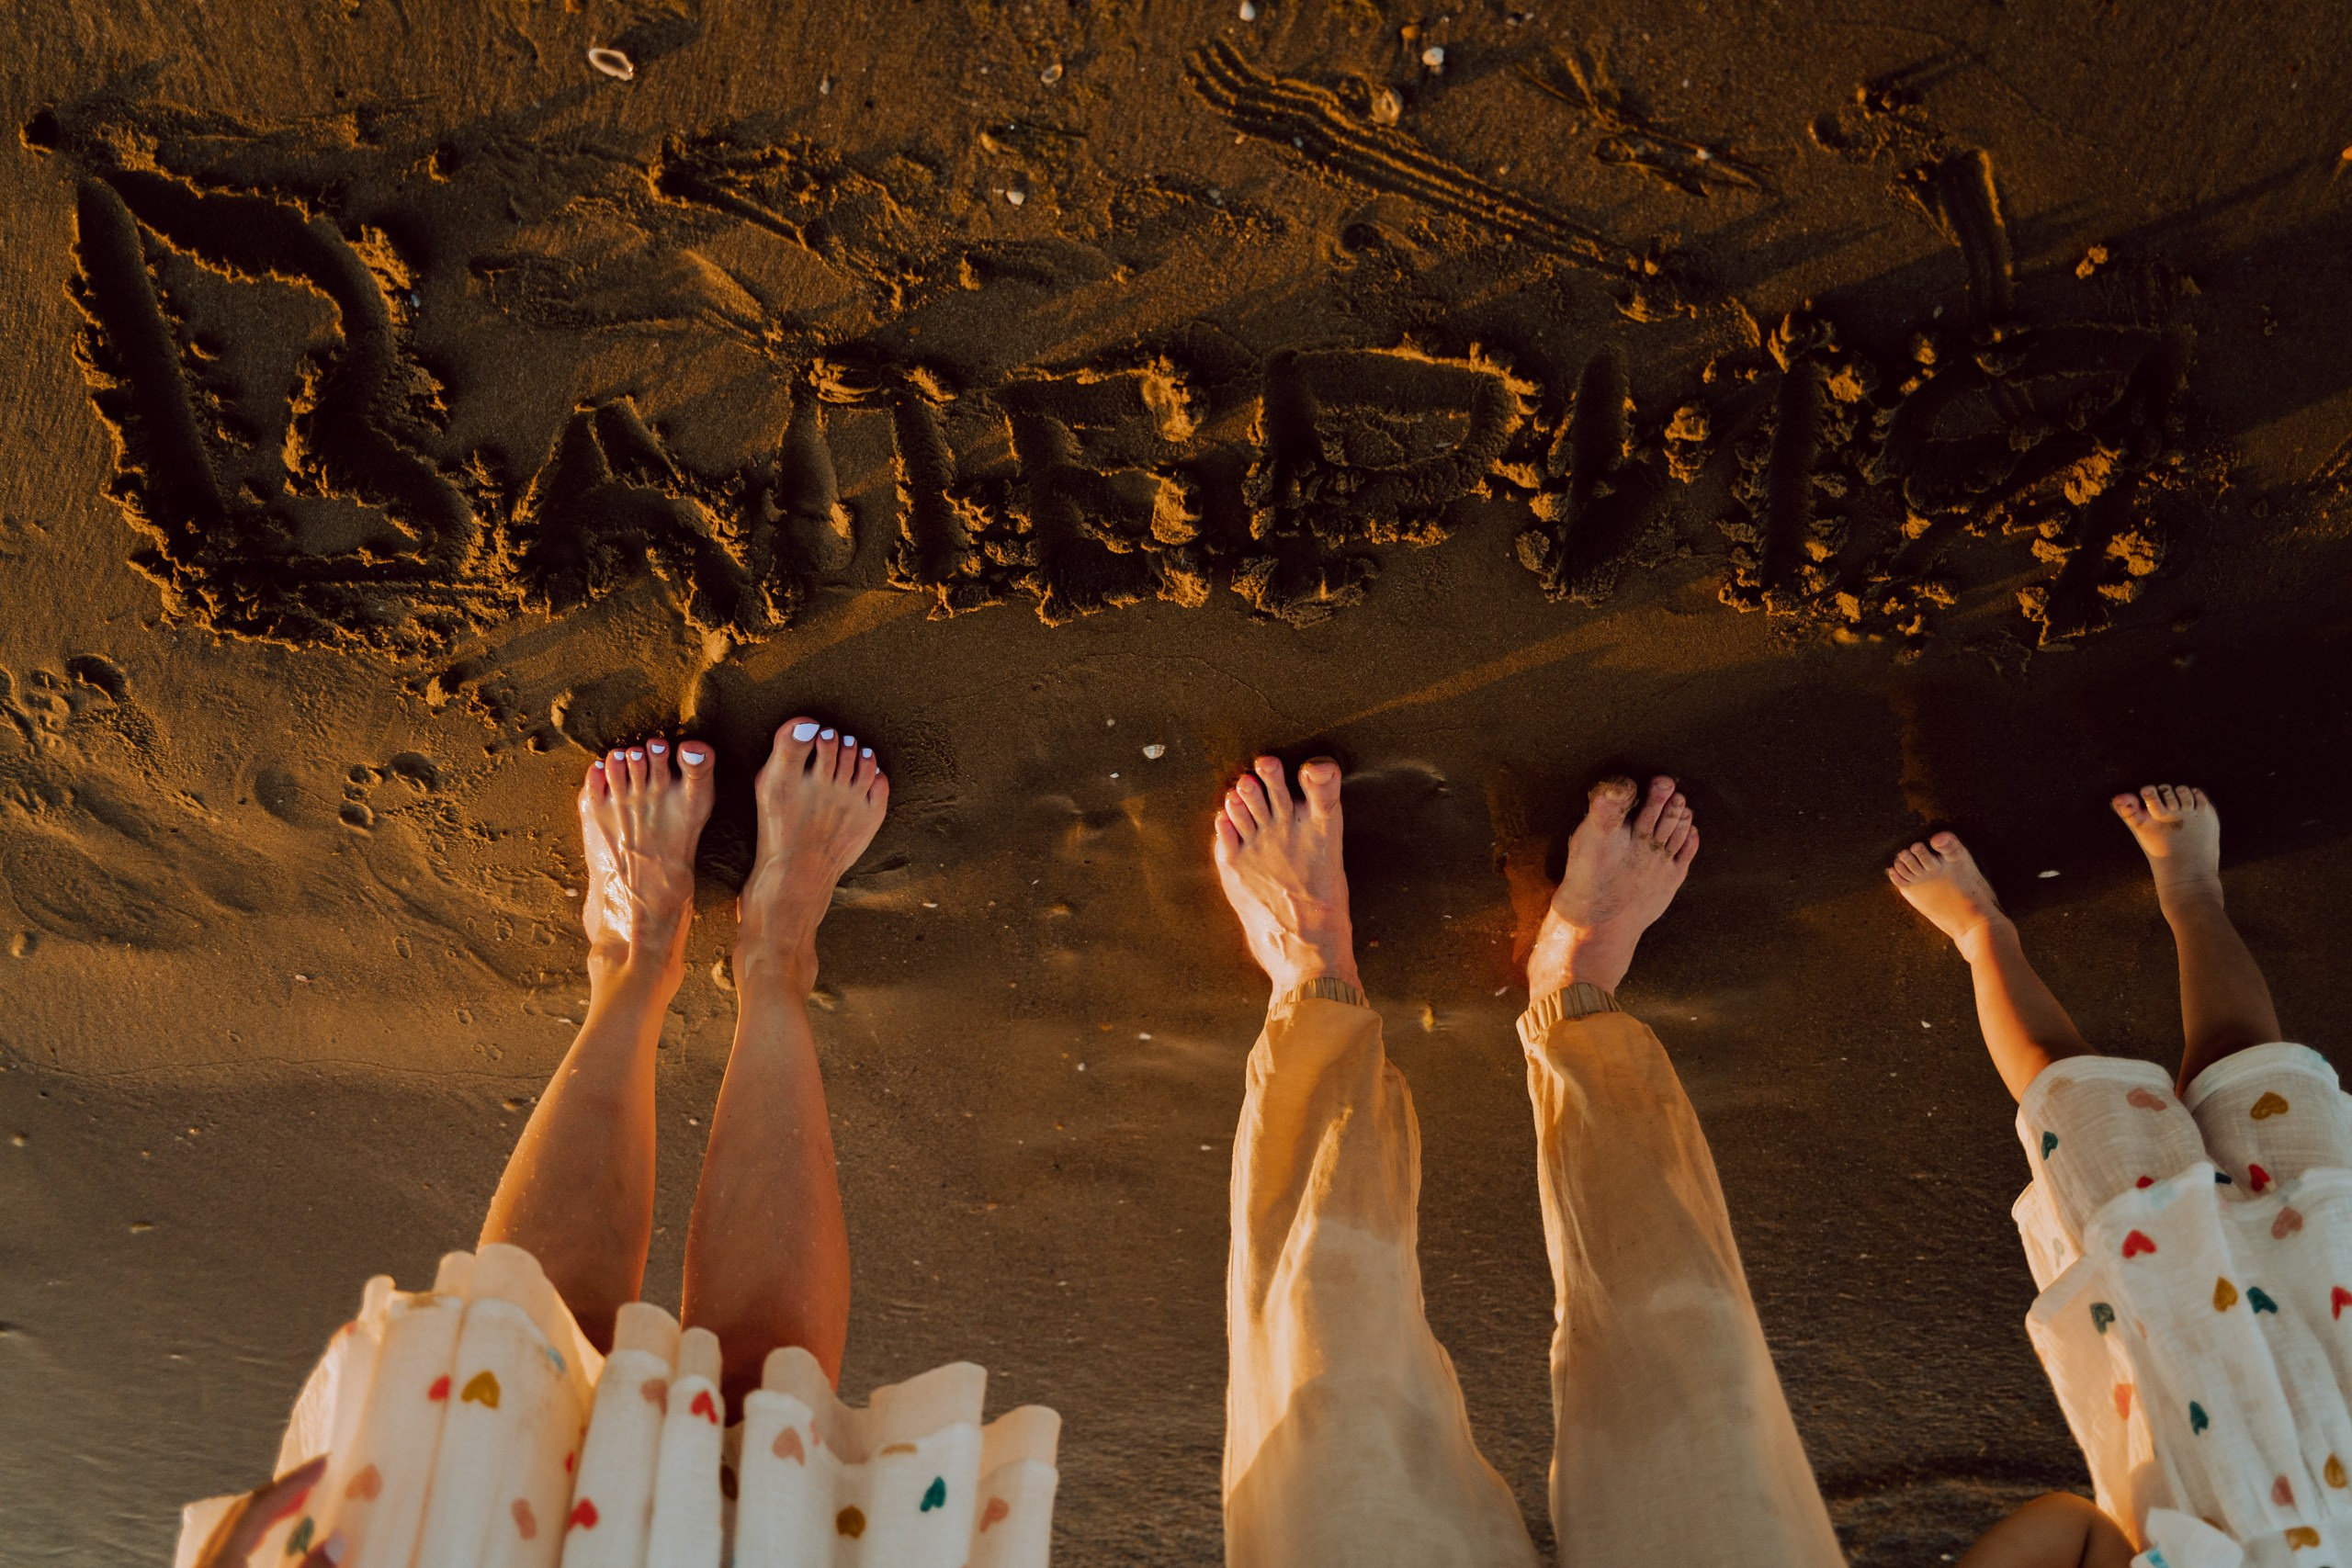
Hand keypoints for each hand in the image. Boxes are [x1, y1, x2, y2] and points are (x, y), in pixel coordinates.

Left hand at [190, 1457, 330, 1567]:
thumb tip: (337, 1540)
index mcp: (222, 1560)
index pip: (258, 1507)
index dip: (292, 1483)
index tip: (321, 1465)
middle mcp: (209, 1559)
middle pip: (243, 1510)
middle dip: (281, 1490)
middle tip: (314, 1478)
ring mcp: (205, 1566)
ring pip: (234, 1525)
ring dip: (268, 1508)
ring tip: (298, 1503)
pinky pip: (230, 1541)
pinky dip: (255, 1528)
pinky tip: (269, 1536)